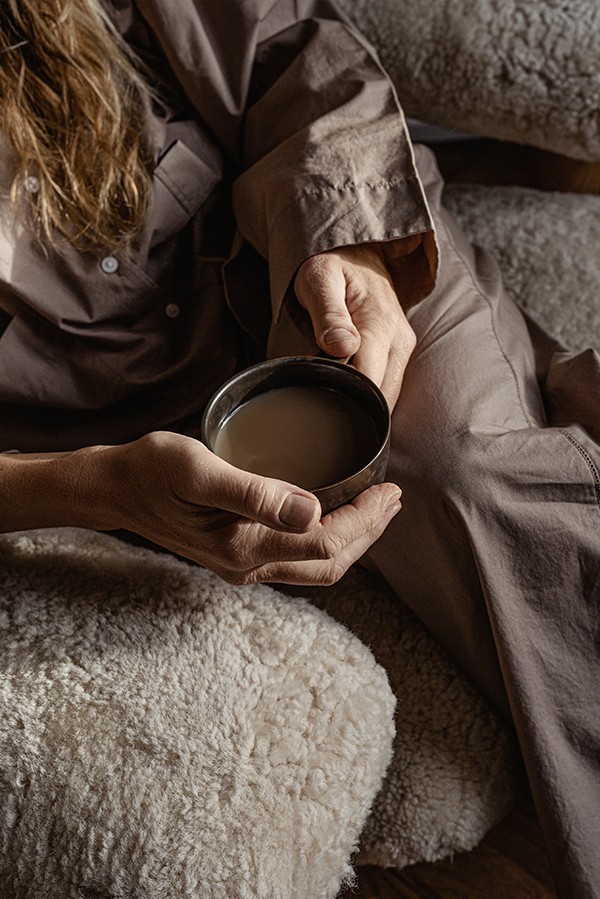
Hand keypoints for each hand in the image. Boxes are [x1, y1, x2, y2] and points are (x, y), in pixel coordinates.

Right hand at [95, 431, 401, 584]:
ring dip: (352, 540)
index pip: (326, 544)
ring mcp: (242, 565)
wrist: (115, 488)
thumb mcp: (200, 471)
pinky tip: (332, 516)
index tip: (390, 490)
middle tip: (394, 500)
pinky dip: (327, 540)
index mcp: (244, 546)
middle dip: (369, 534)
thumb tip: (313, 510)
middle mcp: (247, 565)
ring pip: (315, 566)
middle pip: (328, 564)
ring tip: (376, 510)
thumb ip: (255, 494)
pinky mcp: (236, 554)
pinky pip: (297, 558)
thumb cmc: (153, 471)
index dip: (365, 520)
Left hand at [294, 243, 415, 408]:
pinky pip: (388, 387)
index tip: (319, 391)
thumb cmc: (332, 266)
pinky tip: (348, 387)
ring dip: (363, 402)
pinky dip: (369, 395)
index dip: (344, 393)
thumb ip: (329, 314)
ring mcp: (402, 349)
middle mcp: (399, 341)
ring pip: (388, 397)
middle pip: (383, 397)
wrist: (356, 253)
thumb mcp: (319, 279)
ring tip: (334, 390)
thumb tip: (342, 347)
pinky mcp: (399, 353)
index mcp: (381, 324)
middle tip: (323, 397)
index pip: (369, 381)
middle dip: (355, 406)